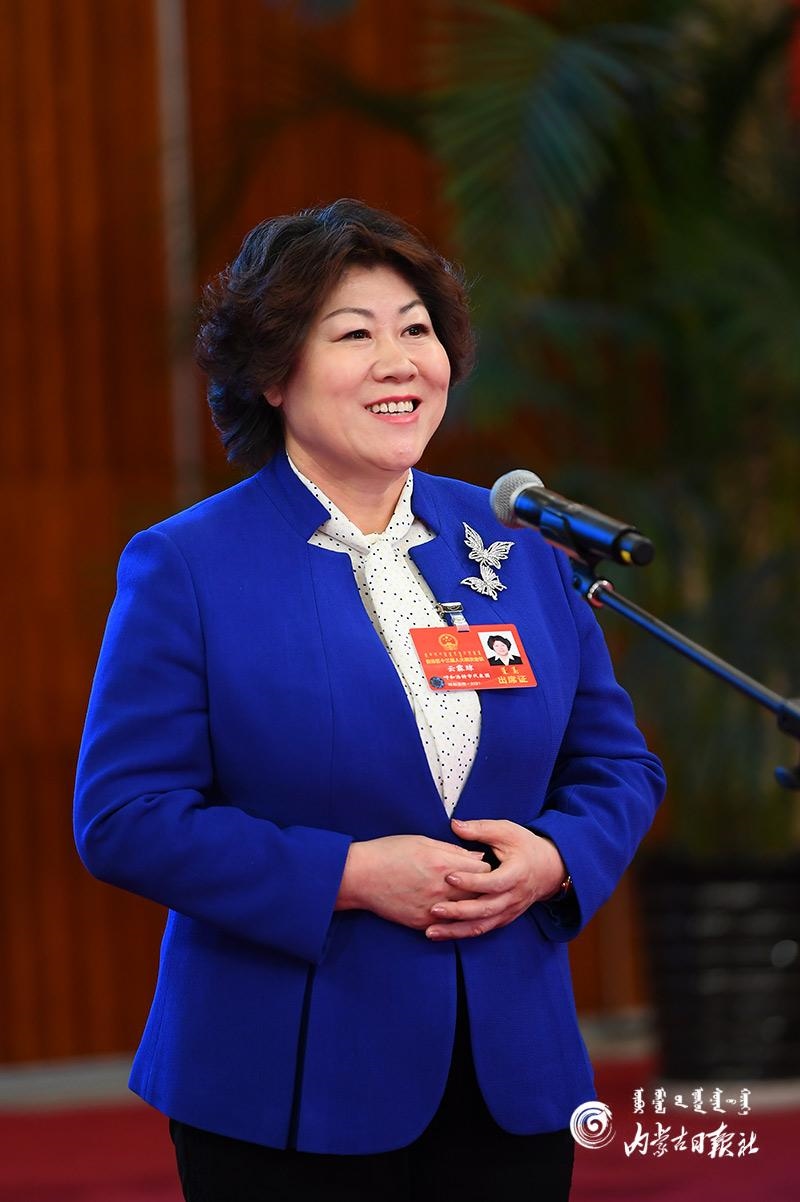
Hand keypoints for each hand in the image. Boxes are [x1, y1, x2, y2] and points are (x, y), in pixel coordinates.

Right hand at [335, 834, 492, 929]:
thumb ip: (452, 849)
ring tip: (470, 897)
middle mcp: (441, 887)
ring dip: (470, 904)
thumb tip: (476, 855)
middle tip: (483, 883)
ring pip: (466, 911)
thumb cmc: (387, 853)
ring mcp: (433, 908)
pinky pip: (448, 923)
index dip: (486, 867)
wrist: (359, 876)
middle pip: (480, 892)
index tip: (484, 866)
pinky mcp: (423, 922)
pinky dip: (453, 917)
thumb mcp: (422, 841)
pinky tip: (452, 909)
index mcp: (442, 863)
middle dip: (484, 887)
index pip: (483, 869)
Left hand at [424, 818, 566, 940]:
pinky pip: (482, 929)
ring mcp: (509, 911)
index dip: (472, 882)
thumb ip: (481, 829)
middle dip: (459, 911)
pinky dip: (462, 933)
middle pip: (486, 909)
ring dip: (456, 930)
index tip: (449, 876)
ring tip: (432, 931)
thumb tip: (455, 825)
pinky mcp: (503, 919)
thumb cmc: (525, 847)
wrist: (549, 869)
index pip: (493, 882)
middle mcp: (514, 897)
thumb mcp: (507, 832)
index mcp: (517, 874)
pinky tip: (443, 933)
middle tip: (434, 908)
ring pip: (482, 926)